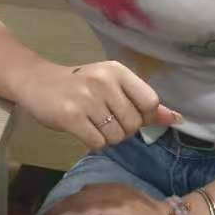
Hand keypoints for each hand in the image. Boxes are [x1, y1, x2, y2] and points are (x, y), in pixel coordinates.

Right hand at [13, 60, 180, 150]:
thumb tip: (176, 119)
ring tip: (92, 124)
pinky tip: (82, 130)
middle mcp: (104, 81)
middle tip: (104, 119)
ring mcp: (86, 98)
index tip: (126, 113)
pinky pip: (98, 143)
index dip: (142, 116)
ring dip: (107, 138)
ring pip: (116, 136)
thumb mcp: (113, 87)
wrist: (37, 83)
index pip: (150, 102)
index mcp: (118, 71)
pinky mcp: (71, 116)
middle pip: (134, 123)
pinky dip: (93, 142)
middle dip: (122, 130)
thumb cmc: (80, 86)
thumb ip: (144, 103)